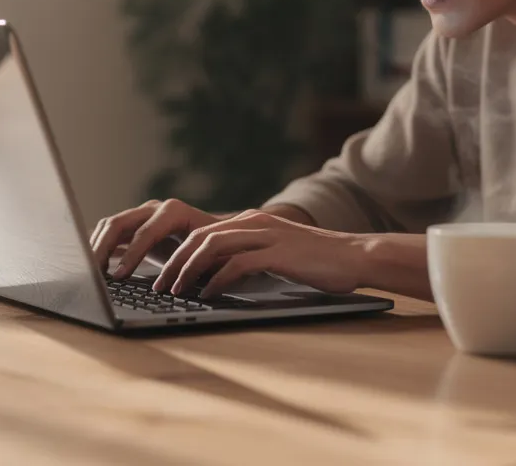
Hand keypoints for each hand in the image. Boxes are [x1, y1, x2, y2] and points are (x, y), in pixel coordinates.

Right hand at [89, 198, 220, 278]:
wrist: (220, 238)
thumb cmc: (219, 250)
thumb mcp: (211, 258)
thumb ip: (193, 266)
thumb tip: (173, 285)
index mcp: (174, 212)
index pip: (145, 231)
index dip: (131, 255)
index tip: (119, 277)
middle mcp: (155, 209)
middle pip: (118, 223)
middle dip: (102, 249)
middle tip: (93, 275)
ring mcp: (142, 215)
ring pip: (110, 226)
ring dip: (96, 247)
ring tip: (89, 272)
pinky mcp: (135, 226)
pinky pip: (110, 233)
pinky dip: (99, 247)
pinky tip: (94, 267)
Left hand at [152, 211, 366, 297]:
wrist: (355, 255)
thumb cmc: (317, 261)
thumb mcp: (276, 252)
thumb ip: (249, 256)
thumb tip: (217, 275)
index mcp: (252, 221)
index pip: (202, 232)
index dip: (178, 253)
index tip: (164, 275)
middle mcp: (255, 222)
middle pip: (200, 237)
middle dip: (175, 262)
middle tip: (160, 285)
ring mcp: (266, 235)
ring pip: (213, 246)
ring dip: (189, 270)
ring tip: (176, 291)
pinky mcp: (278, 253)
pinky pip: (238, 264)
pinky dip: (218, 279)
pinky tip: (207, 294)